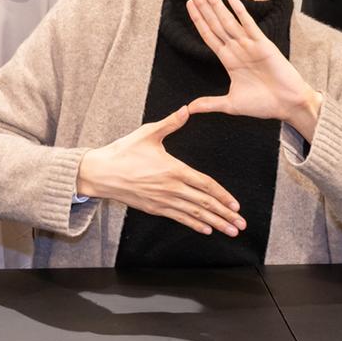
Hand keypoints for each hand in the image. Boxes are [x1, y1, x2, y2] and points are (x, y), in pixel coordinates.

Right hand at [75, 109, 245, 236]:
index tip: (236, 205)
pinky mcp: (154, 208)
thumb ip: (170, 123)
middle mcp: (171, 188)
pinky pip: (179, 218)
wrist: (101, 173)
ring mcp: (163, 200)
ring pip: (194, 214)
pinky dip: (194, 224)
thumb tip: (187, 109)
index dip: (223, 195)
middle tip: (240, 224)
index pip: (205, 184)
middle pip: (204, 203)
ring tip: (230, 231)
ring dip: (214, 223)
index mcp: (173, 169)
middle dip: (225, 215)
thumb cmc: (123, 152)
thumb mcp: (148, 133)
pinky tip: (206, 229)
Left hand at [178, 0, 320, 138]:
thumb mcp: (231, 104)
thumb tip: (189, 109)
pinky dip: (240, 12)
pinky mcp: (264, 45)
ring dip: (216, 4)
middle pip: (215, 22)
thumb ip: (210, 103)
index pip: (209, 35)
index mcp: (229, 60)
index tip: (188, 4)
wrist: (288, 105)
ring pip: (228, 21)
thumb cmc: (264, 104)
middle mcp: (237, 48)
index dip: (198, 20)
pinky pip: (249, 26)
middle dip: (203, 5)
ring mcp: (250, 45)